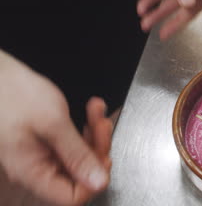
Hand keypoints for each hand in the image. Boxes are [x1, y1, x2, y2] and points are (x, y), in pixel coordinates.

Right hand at [0, 50, 111, 205]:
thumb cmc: (11, 94)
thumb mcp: (52, 123)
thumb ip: (77, 154)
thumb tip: (98, 181)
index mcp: (33, 172)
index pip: (71, 197)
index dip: (93, 180)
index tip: (104, 156)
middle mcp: (36, 168)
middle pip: (80, 174)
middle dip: (97, 147)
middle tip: (101, 123)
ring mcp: (41, 154)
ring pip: (79, 155)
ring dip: (93, 133)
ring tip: (95, 110)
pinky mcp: (46, 141)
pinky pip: (73, 142)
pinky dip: (85, 126)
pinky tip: (89, 110)